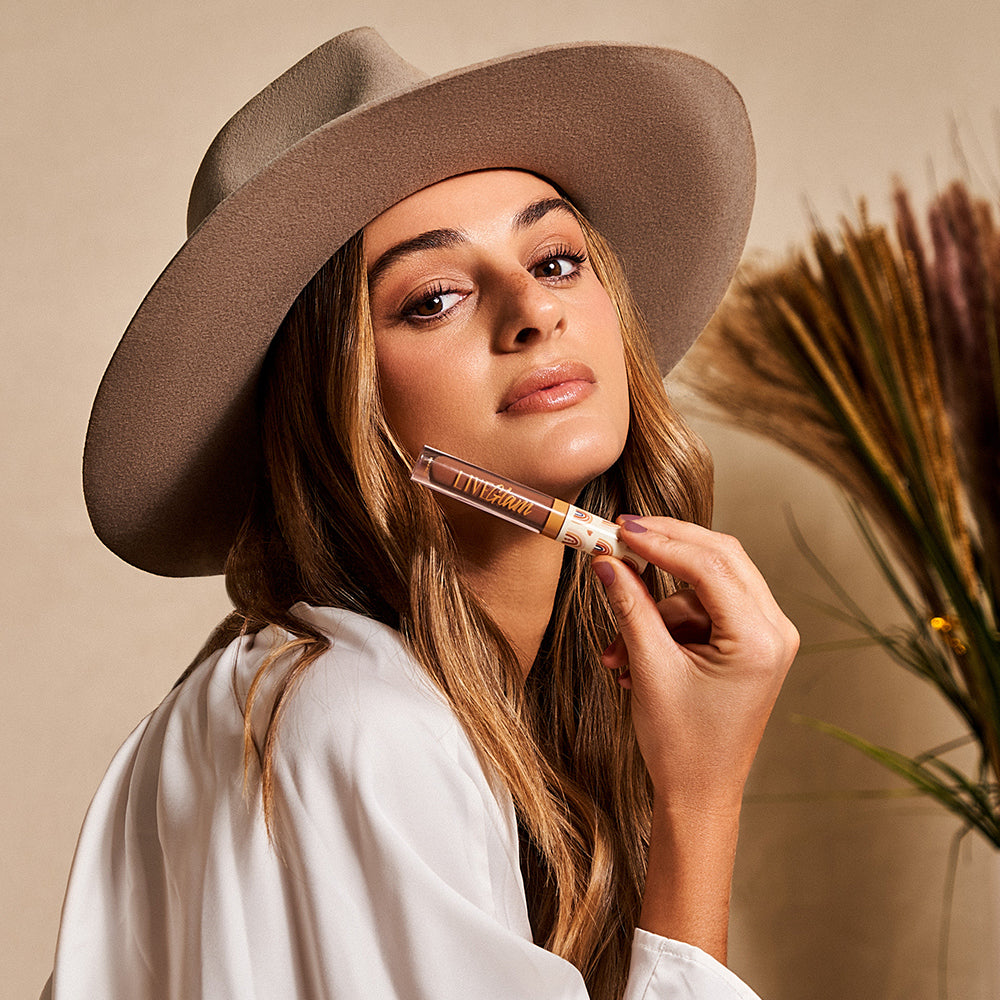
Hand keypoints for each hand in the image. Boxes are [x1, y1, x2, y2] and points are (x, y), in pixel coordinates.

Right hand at [594, 516, 797, 814]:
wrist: (700, 796)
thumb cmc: (682, 746)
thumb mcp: (650, 669)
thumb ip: (630, 606)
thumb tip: (606, 559)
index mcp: (759, 639)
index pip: (709, 565)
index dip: (661, 541)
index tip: (620, 529)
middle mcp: (774, 631)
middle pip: (718, 558)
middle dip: (666, 548)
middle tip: (620, 537)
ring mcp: (766, 636)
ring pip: (704, 586)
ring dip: (656, 607)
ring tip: (617, 651)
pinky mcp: (750, 644)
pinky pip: (704, 609)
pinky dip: (667, 623)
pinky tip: (636, 656)